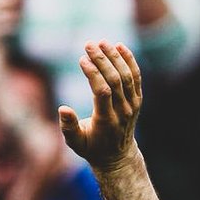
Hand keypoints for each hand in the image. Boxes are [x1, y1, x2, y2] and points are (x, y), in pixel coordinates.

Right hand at [59, 42, 141, 171]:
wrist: (117, 156)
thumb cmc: (92, 148)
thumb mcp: (76, 143)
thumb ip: (68, 127)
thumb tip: (62, 109)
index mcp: (106, 121)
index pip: (102, 91)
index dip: (93, 73)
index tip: (81, 59)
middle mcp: (122, 112)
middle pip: (115, 80)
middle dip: (102, 60)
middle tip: (89, 44)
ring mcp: (132, 105)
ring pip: (127, 76)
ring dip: (115, 57)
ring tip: (102, 42)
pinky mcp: (137, 100)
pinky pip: (135, 77)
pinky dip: (129, 61)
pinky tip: (120, 47)